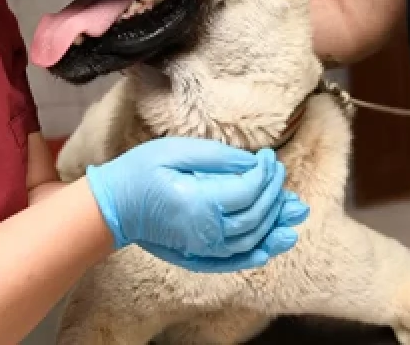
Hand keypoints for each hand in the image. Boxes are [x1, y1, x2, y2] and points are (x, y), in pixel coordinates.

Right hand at [84, 137, 308, 272]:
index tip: (270, 157)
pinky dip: (259, 253)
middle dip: (274, 195)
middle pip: (255, 217)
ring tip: (295, 211)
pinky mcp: (200, 256)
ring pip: (252, 240)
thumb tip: (253, 162)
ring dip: (277, 225)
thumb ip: (217, 157)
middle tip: (279, 173)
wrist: (114, 207)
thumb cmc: (140, 172)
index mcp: (199, 202)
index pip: (248, 191)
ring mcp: (204, 248)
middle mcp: (205, 232)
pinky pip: (237, 259)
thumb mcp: (176, 151)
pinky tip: (273, 245)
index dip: (265, 174)